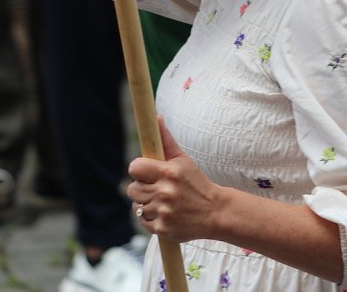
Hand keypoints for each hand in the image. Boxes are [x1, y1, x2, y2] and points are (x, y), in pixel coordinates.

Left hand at [127, 117, 222, 241]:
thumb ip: (166, 141)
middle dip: (141, 187)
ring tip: (160, 201)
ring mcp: (163, 212)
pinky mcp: (162, 229)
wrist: (214, 212)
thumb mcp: (183, 160)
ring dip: (145, 203)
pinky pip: (142, 221)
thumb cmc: (196, 182)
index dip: (138, 169)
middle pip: (132, 189)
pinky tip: (163, 213)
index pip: (135, 167)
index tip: (145, 172)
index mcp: (169, 173)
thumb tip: (157, 117)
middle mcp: (164, 192)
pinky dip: (149, 218)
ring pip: (136, 206)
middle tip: (154, 187)